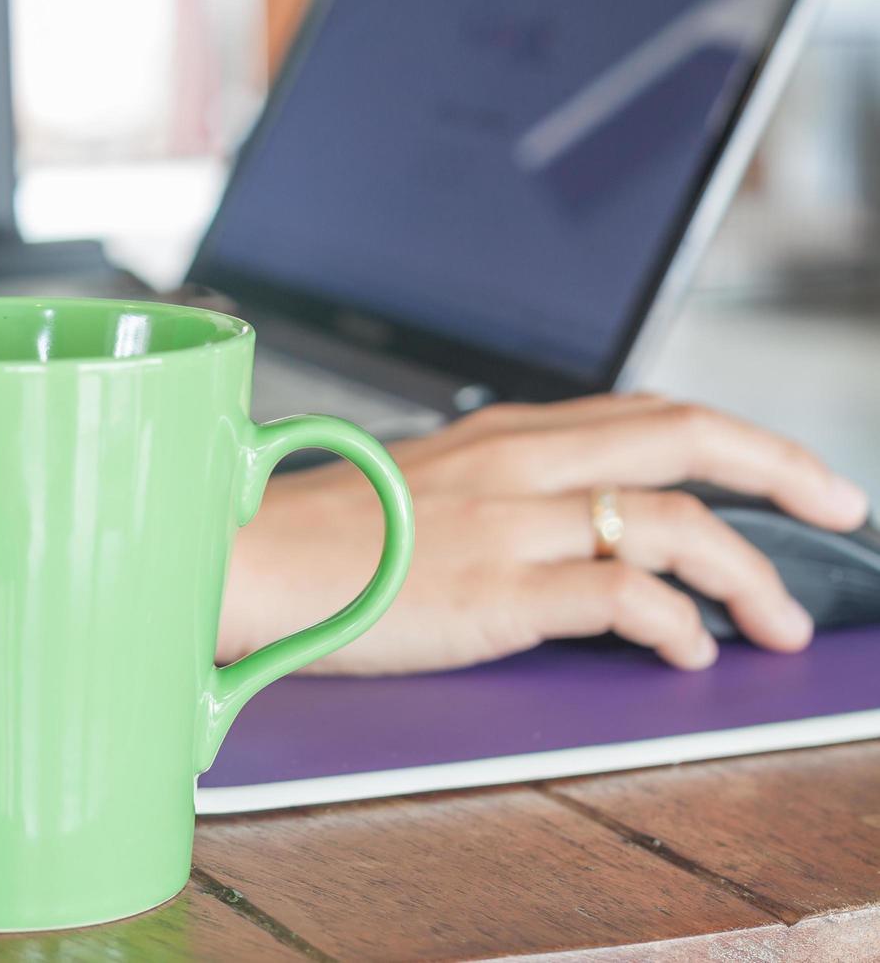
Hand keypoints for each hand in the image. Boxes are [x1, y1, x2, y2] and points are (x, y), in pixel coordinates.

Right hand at [223, 394, 869, 672]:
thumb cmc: (318, 535)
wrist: (243, 561)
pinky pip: (621, 597)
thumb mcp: (421, 484)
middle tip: (839, 506)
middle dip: (781, 470)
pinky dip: (676, 625)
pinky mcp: (495, 590)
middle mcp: (518, 461)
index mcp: (503, 432)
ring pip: (671, 523)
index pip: (649, 411)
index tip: (783, 470)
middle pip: (686, 438)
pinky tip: (689, 652)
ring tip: (777, 621)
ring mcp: (510, 522)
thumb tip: (567, 521)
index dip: (735, 436)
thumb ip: (498, 486)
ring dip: (747, 573)